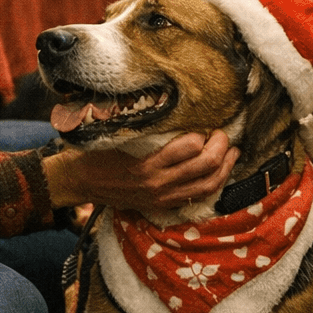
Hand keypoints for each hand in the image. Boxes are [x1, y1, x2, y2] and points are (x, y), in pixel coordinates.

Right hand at [42, 130, 238, 211]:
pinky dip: (214, 183)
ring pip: (208, 185)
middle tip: (223, 134)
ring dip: (225, 167)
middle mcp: (158, 183)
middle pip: (205, 165)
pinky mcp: (162, 205)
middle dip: (221, 147)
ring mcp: (162, 197)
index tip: (206, 123)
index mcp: (147, 164)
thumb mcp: (116, 133)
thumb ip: (144, 126)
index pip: (190, 147)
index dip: (203, 133)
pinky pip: (197, 197)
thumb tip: (171, 106)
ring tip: (233, 152)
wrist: (79, 182)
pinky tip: (220, 172)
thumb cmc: (97, 152)